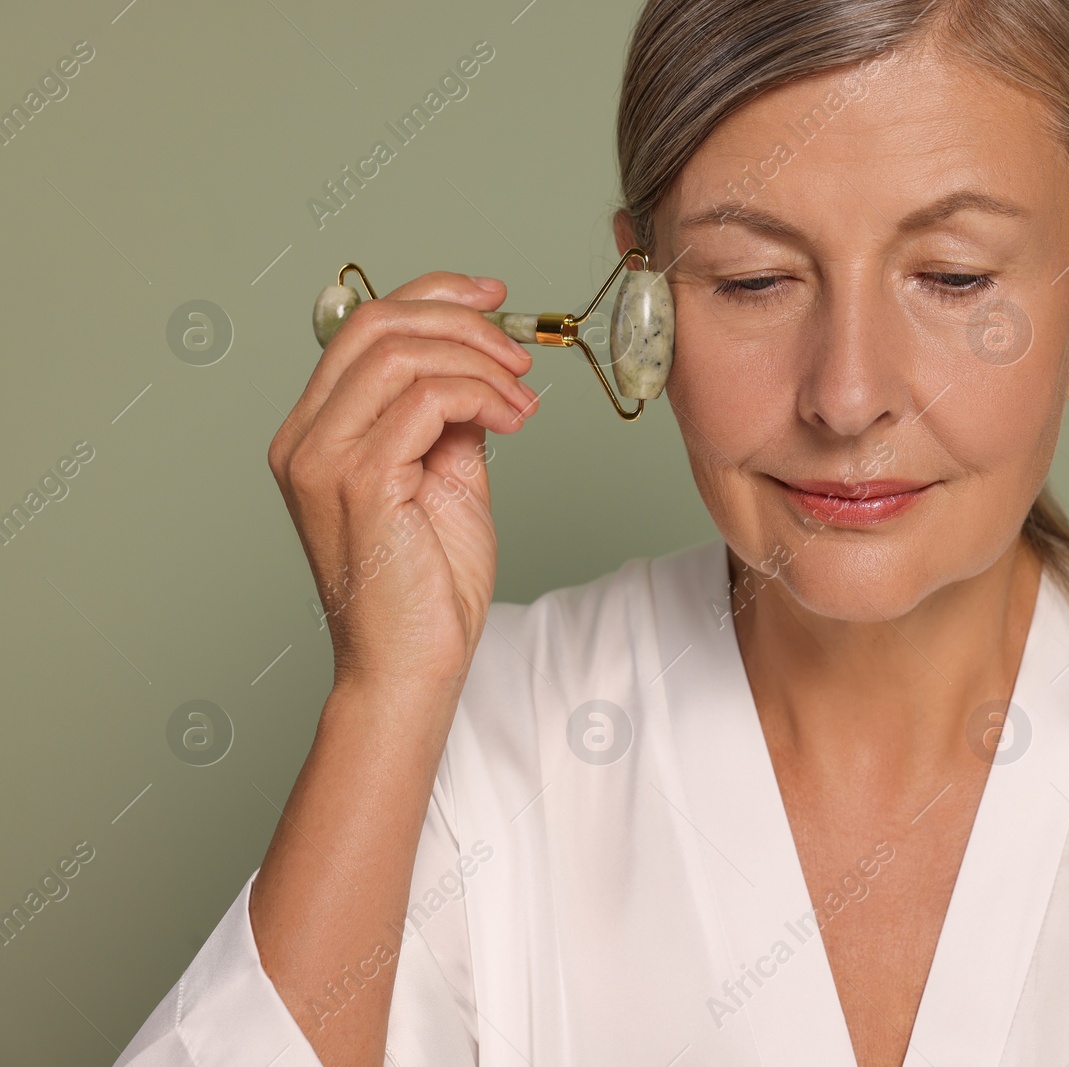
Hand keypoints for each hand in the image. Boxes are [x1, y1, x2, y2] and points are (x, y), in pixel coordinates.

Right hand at [267, 271, 537, 692]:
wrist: (412, 666)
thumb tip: (478, 368)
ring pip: (401, 354)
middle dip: (462, 321)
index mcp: (316, 431)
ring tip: (521, 400)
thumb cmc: (427, 588)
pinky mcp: (357, 482)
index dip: (433, 296)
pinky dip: (480, 396)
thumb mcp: (447, 478)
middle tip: (519, 351)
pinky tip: (511, 421)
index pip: (363, 326)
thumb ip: (449, 419)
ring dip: (479, 363)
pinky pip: (424, 400)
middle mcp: (304, 438)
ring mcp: (321, 458)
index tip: (494, 299)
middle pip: (377, 324)